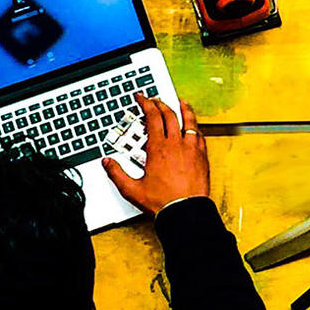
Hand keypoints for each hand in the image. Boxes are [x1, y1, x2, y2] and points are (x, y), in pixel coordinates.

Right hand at [102, 94, 209, 214]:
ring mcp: (191, 149)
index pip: (152, 117)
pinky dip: (195, 127)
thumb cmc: (163, 201)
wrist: (186, 211)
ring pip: (189, 122)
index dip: (146, 103)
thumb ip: (117, 173)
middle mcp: (176, 145)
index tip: (142, 97)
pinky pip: (199, 135)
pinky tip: (194, 127)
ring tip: (181, 103)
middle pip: (170, 115)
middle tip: (156, 99)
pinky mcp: (202, 157)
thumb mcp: (132, 189)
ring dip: (184, 110)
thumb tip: (108, 162)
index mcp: (158, 148)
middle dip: (161, 104)